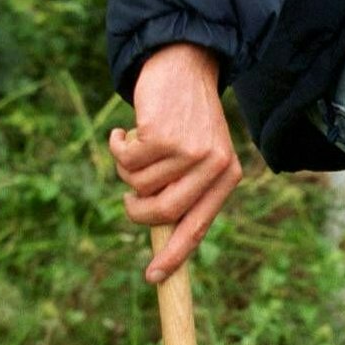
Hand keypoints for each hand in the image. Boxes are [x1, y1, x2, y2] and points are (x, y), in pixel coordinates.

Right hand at [110, 43, 240, 283]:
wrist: (184, 66)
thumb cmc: (186, 117)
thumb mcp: (197, 155)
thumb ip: (185, 189)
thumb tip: (160, 233)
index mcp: (227, 178)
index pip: (199, 227)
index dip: (175, 256)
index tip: (153, 278)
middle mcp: (214, 167)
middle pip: (162, 213)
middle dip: (136, 211)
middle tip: (129, 197)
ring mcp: (189, 151)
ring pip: (138, 185)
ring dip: (127, 169)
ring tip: (139, 146)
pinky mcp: (163, 135)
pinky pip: (124, 161)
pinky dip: (117, 147)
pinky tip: (127, 130)